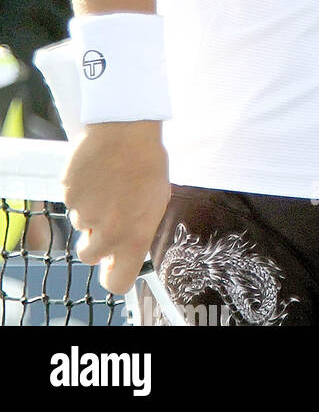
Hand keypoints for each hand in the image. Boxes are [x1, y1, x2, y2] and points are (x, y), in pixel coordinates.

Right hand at [62, 121, 169, 295]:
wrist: (126, 129)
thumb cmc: (148, 161)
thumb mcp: (157, 200)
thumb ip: (140, 228)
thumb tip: (129, 243)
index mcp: (134, 237)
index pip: (117, 281)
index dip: (114, 274)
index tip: (114, 263)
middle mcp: (107, 233)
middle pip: (90, 255)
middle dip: (96, 240)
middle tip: (110, 214)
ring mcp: (83, 214)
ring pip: (81, 224)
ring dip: (91, 211)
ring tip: (109, 183)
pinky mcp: (68, 196)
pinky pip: (72, 202)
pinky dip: (82, 192)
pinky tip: (97, 172)